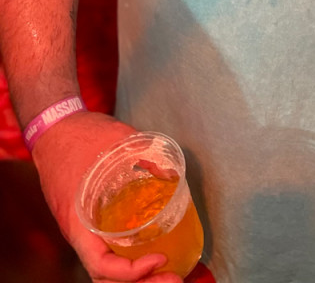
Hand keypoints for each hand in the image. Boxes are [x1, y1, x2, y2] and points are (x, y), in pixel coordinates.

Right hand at [31, 111, 183, 281]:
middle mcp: (81, 234)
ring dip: (137, 279)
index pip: (100, 264)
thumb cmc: (80, 137)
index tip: (160, 258)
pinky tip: (155, 258)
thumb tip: (172, 172)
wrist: (55, 131)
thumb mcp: (116, 140)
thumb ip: (144, 154)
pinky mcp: (93, 224)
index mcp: (79, 220)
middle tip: (175, 279)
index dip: (130, 271)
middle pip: (106, 277)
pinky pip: (108, 253)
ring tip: (170, 276)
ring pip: (107, 270)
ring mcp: (86, 231)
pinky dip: (130, 264)